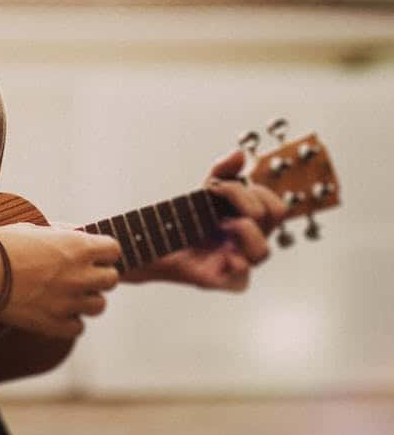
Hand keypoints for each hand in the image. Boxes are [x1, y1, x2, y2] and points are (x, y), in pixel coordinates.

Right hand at [0, 223, 119, 339]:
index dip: (104, 251)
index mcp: (78, 246)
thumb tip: (81, 234)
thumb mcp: (36, 227)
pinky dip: (70, 321)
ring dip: (87, 299)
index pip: (114, 250)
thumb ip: (64, 232)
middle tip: (81, 274)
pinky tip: (57, 310)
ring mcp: (69, 302)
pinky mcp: (55, 324)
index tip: (94, 254)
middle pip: (112, 279)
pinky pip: (78, 327)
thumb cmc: (4, 244)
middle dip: (99, 275)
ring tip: (68, 293)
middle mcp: (79, 275)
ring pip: (99, 306)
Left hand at [126, 150, 287, 292]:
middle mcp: (249, 243)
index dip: (260, 193)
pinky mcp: (222, 280)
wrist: (157, 242)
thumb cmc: (187, 219)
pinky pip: (242, 280)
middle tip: (220, 196)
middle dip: (247, 199)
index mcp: (252, 223)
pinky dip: (234, 262)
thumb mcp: (205, 191)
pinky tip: (219, 252)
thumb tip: (241, 154)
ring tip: (222, 224)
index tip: (226, 186)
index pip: (277, 208)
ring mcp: (238, 262)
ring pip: (264, 251)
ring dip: (245, 230)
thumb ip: (223, 171)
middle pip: (274, 220)